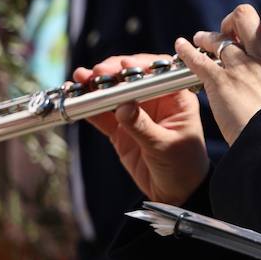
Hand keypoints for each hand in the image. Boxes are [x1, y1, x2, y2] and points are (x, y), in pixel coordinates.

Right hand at [73, 54, 210, 205]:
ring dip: (97, 86)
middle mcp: (156, 101)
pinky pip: (103, 115)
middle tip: (97, 73)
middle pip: (132, 78)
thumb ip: (143, 126)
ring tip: (81, 79)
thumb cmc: (183, 166)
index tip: (123, 66)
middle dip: (113, 73)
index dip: (140, 66)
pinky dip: (89, 108)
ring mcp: (137, 114)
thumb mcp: (165, 146)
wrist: (176, 193)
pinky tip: (77, 100)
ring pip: (114, 94)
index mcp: (176, 99)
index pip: (158, 73)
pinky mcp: (121, 129)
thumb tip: (123, 107)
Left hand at [182, 3, 260, 144]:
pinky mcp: (220, 82)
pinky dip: (186, 51)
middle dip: (233, 20)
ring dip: (207, 36)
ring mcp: (241, 67)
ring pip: (218, 36)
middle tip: (230, 33)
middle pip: (245, 15)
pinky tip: (181, 46)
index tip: (259, 28)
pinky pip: (198, 58)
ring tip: (202, 40)